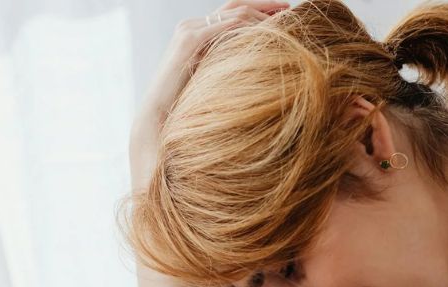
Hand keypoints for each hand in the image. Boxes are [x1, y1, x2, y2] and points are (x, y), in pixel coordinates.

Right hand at [129, 0, 287, 190]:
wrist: (159, 115)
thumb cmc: (185, 104)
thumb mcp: (212, 78)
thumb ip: (227, 65)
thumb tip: (255, 66)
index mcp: (197, 32)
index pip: (232, 11)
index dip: (259, 8)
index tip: (284, 11)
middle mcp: (192, 25)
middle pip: (234, 4)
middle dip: (264, 4)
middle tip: (289, 6)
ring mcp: (189, 30)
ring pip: (233, 13)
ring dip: (261, 15)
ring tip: (283, 20)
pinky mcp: (188, 40)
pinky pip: (224, 27)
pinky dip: (247, 27)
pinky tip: (267, 32)